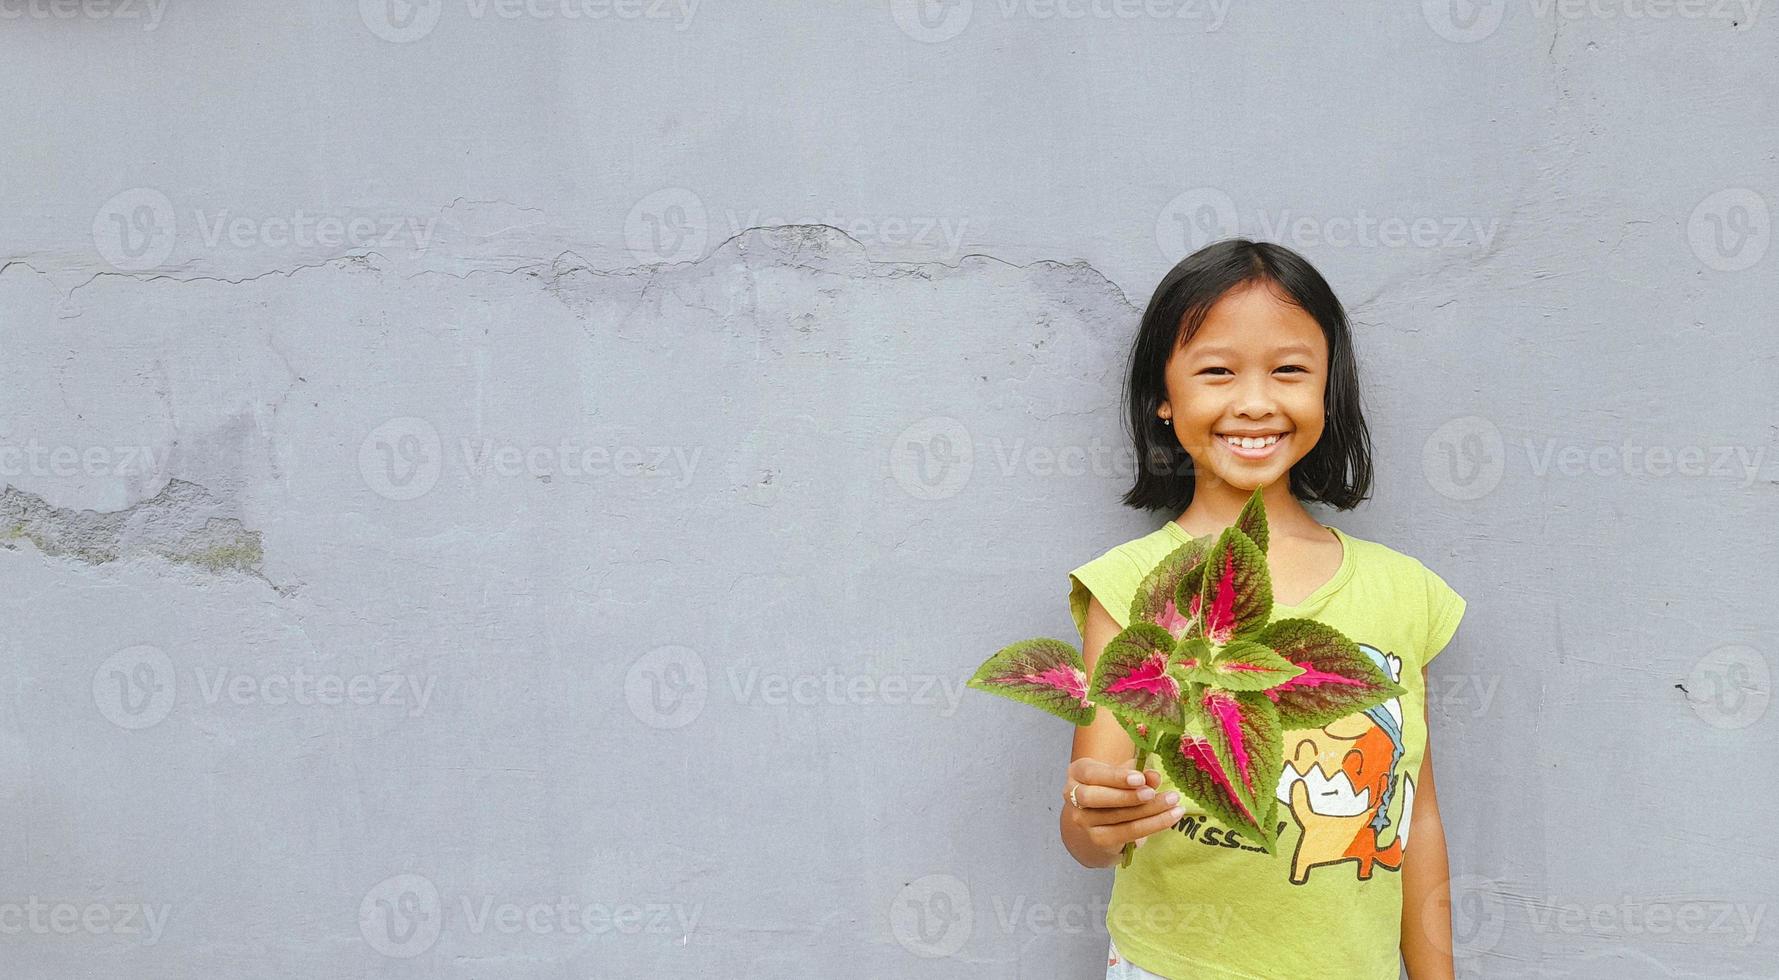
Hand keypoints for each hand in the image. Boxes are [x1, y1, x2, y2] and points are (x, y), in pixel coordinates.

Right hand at [1062, 756, 1184, 862]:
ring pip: (1117, 816)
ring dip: (1149, 810)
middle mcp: (1074, 797)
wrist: (1097, 825)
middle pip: (1096, 798)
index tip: (1140, 778)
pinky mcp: (1098, 840)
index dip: (1116, 777)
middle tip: (1153, 793)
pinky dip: (1153, 824)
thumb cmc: (1112, 791)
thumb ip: (1137, 774)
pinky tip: (1172, 816)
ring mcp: (1083, 821)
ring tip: (1173, 803)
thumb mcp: (1121, 777)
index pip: (1092, 774)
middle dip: (1127, 796)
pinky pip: (1128, 832)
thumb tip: (1154, 776)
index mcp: (1077, 773)